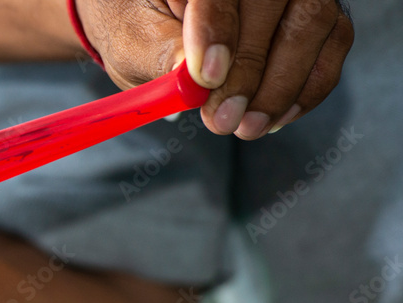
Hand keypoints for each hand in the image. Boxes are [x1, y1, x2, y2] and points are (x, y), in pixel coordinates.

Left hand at [75, 0, 353, 138]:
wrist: (155, 25)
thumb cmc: (142, 27)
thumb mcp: (134, 42)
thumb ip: (160, 54)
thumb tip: (189, 76)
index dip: (217, 31)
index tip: (207, 78)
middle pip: (273, 4)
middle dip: (249, 71)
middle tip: (221, 120)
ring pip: (312, 23)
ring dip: (281, 86)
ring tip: (246, 127)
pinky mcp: (316, 12)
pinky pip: (332, 44)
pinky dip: (306, 88)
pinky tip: (273, 118)